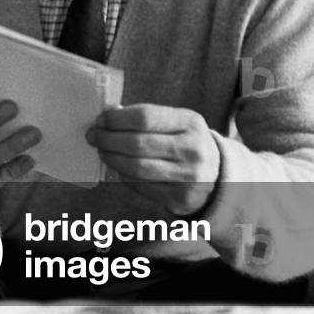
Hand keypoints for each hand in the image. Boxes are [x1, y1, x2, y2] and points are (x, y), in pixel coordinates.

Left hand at [85, 104, 219, 215]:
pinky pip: (141, 186)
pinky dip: (124, 176)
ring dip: (112, 158)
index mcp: (190, 122)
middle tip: (93, 136)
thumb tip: (109, 115)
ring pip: (136, 168)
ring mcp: (189, 176)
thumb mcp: (176, 122)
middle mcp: (193, 149)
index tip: (101, 120)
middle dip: (108, 139)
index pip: (145, 117)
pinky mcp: (181, 198)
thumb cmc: (185, 142)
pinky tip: (119, 168)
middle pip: (137, 144)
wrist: (219, 176)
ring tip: (103, 151)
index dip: (116, 119)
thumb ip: (146, 118)